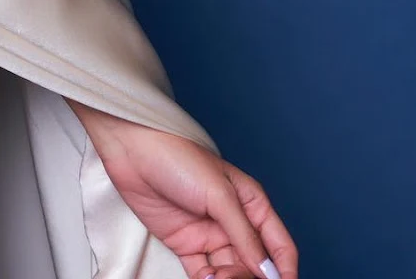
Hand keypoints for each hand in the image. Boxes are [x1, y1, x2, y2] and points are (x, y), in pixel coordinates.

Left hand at [74, 105, 297, 278]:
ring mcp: (209, 234)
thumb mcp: (218, 194)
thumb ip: (244, 234)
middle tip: (228, 277)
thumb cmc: (176, 157)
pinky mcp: (186, 243)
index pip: (279, 246)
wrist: (130, 149)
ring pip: (230, 271)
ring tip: (214, 278)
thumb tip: (268, 271)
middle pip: (255, 265)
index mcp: (251, 204)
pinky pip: (204, 273)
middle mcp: (233, 222)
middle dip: (248, 277)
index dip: (285, 271)